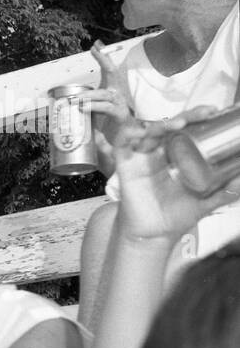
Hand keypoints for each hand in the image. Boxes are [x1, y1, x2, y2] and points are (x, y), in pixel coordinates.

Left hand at [78, 42, 132, 155]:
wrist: (117, 144)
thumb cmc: (102, 127)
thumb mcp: (88, 113)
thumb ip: (76, 107)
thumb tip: (56, 105)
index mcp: (108, 90)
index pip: (108, 70)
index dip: (103, 57)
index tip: (96, 45)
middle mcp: (116, 94)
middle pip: (112, 73)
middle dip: (104, 60)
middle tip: (94, 50)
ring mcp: (120, 104)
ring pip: (105, 94)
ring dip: (89, 96)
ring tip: (76, 100)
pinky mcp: (120, 116)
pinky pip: (107, 109)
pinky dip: (93, 107)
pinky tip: (83, 108)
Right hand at [112, 111, 239, 242]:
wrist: (154, 235)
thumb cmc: (175, 216)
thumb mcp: (207, 201)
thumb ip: (225, 191)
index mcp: (177, 156)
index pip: (187, 130)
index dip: (197, 117)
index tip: (213, 111)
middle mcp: (159, 153)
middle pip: (170, 126)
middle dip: (186, 115)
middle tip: (203, 113)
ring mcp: (142, 158)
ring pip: (149, 130)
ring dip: (162, 123)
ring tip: (180, 123)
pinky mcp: (126, 166)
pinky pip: (122, 144)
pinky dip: (129, 134)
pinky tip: (141, 131)